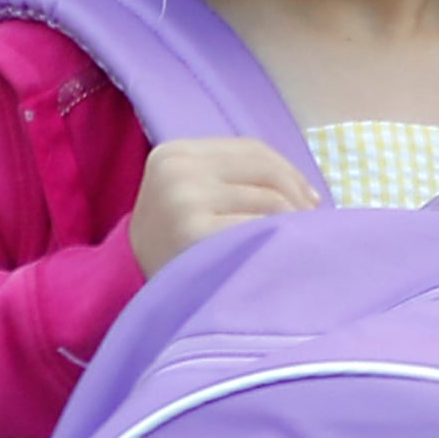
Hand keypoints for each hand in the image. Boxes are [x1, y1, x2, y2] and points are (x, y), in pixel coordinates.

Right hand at [129, 137, 316, 276]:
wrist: (125, 288)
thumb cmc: (170, 246)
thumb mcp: (189, 196)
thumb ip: (231, 180)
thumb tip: (308, 194)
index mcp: (175, 153)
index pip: (251, 150)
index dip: (289, 172)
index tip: (311, 200)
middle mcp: (178, 169)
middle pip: (264, 171)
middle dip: (297, 197)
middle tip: (312, 225)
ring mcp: (184, 198)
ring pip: (269, 200)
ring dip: (293, 222)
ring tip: (297, 242)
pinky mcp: (193, 230)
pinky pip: (257, 228)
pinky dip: (277, 240)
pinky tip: (280, 254)